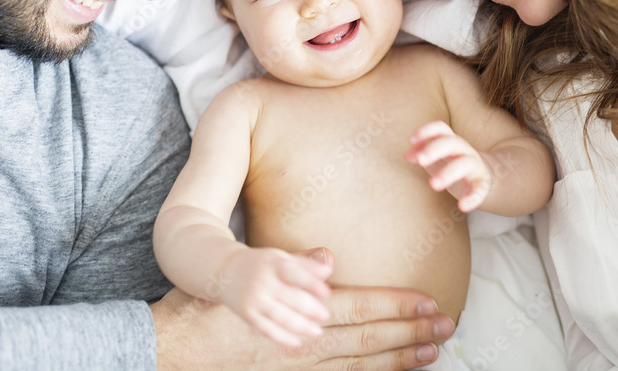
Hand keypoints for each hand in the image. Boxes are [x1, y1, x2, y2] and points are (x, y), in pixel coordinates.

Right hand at [151, 248, 455, 370]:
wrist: (169, 353)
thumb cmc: (205, 311)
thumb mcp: (241, 281)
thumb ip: (287, 270)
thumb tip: (327, 258)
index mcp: (298, 319)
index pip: (361, 309)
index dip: (398, 306)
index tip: (430, 301)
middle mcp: (306, 348)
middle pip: (371, 339)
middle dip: (412, 332)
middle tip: (447, 326)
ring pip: (363, 365)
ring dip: (400, 358)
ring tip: (432, 351)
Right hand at [216, 246, 331, 346]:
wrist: (224, 270)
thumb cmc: (261, 264)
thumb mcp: (280, 258)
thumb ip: (305, 264)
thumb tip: (328, 270)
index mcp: (273, 263)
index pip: (294, 273)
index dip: (311, 283)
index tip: (326, 293)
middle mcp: (262, 281)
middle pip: (289, 297)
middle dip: (310, 308)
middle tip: (326, 316)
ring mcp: (254, 299)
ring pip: (280, 316)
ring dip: (300, 326)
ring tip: (317, 331)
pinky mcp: (247, 314)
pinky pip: (266, 328)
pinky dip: (281, 337)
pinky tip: (296, 342)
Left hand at [406, 120, 490, 211]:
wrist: (484, 177)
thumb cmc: (454, 165)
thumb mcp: (438, 158)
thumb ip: (422, 154)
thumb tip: (407, 155)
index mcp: (452, 142)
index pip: (441, 128)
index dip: (426, 131)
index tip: (411, 140)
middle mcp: (464, 150)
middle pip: (452, 143)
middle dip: (435, 149)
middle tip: (421, 161)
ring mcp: (475, 166)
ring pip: (465, 164)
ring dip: (448, 173)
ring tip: (433, 184)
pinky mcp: (483, 183)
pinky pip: (480, 189)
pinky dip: (473, 198)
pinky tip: (462, 206)